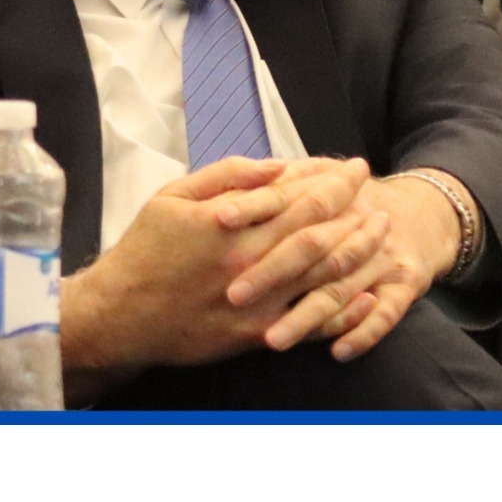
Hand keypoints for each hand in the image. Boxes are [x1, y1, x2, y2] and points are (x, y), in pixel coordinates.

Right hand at [58, 157, 380, 392]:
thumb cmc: (144, 251)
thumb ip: (228, 177)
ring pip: (323, 276)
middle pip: (320, 233)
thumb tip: (277, 166)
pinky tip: (367, 294)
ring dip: (359, 252)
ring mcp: (257, 303)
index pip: (298, 197)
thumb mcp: (174, 196)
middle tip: (377, 194)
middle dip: (355, 210)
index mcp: (232, 225)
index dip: (333, 181)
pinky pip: (311, 323)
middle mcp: (250, 263)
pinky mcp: (256, 336)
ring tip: (381, 232)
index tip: (354, 168)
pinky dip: (344, 310)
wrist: (120, 316)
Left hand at [215, 162, 461, 360]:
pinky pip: (388, 313)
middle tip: (233, 296)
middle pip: (311, 248)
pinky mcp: (405, 285)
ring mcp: (382, 257)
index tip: (218, 220)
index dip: (253, 207)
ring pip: (342, 289)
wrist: (421, 215)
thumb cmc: (352, 200)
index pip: (287, 198)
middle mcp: (357, 224)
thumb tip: (231, 187)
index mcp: (331, 195)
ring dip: (307, 317)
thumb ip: (281, 180)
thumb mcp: (321, 176)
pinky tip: (337, 352)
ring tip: (272, 340)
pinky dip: (363, 332)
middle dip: (271, 272)